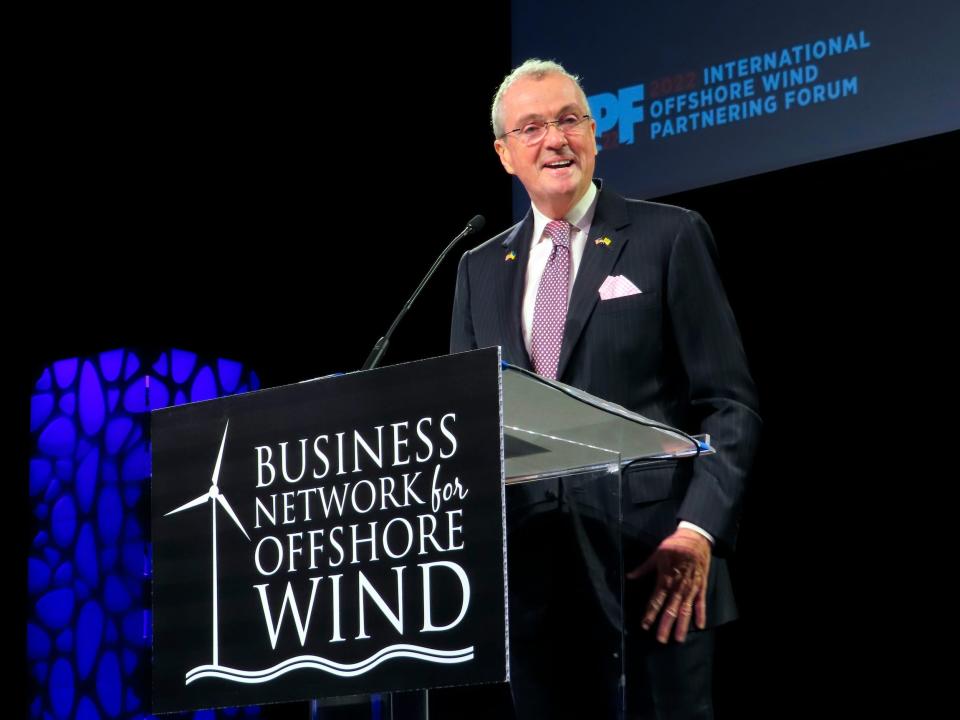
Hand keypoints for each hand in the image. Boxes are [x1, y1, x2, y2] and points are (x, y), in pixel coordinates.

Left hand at [626, 528, 710, 642]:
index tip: (645, 626)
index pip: (656, 601)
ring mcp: (691, 588)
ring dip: (681, 625)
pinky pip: (701, 602)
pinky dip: (701, 614)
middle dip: (665, 625)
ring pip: (685, 610)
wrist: (695, 538)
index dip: (650, 614)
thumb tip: (629, 576)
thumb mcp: (656, 555)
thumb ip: (644, 568)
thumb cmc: (674, 545)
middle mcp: (678, 587)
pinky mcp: (701, 586)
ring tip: (678, 638)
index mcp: (665, 579)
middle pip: (670, 609)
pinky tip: (700, 626)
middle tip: (660, 639)